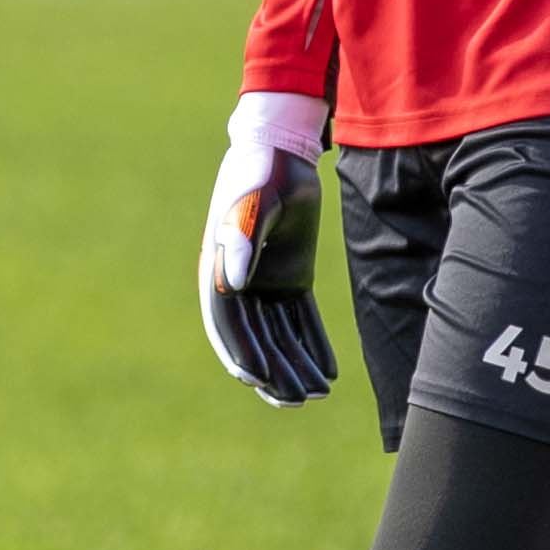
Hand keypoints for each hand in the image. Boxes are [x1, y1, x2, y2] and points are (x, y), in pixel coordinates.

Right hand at [201, 92, 338, 404]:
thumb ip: (242, 240)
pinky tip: (330, 370)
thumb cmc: (260, 173)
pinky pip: (301, 319)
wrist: (282, 148)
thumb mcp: (253, 203)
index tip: (260, 378)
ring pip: (281, 335)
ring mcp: (266, 282)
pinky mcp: (291, 277)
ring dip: (297, 365)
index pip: (228, 322)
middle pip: (256, 339)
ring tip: (319, 395)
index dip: (241, 352)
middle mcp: (240, 284)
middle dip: (276, 372)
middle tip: (298, 401)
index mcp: (219, 270)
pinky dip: (314, 344)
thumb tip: (232, 285)